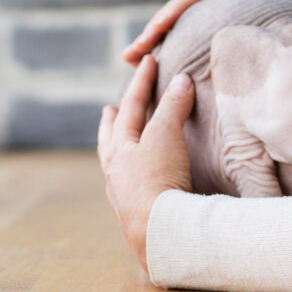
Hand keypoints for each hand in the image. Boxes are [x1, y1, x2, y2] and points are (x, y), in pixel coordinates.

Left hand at [98, 54, 194, 273]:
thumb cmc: (159, 179)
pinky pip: (126, 186)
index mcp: (119, 148)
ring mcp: (122, 194)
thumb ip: (173, 107)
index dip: (142, 82)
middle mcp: (115, 171)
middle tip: (110, 108)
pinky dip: (130, 175)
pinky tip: (133, 181)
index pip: (132, 106)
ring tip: (120, 144)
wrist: (159, 231)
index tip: (148, 60)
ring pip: (115, 165)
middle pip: (110, 138)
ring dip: (118, 149)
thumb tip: (181, 81)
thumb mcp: (166, 136)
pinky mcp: (136, 214)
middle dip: (113, 121)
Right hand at [122, 0, 291, 65]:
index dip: (178, 8)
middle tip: (132, 53)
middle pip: (183, 13)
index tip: (158, 27)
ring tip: (131, 63)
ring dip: (155, 46)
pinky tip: (149, 76)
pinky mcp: (219, 52)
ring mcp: (220, 30)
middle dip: (155, 30)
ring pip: (181, 34)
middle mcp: (227, 11)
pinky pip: (189, 52)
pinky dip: (170, 60)